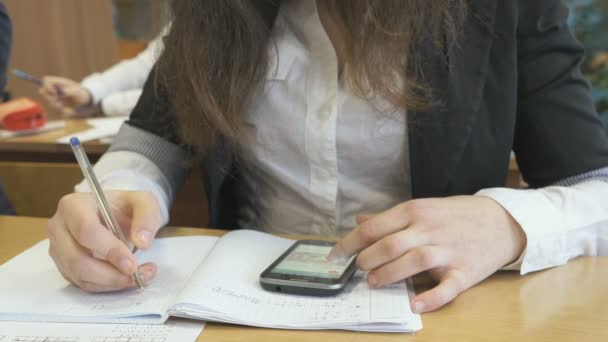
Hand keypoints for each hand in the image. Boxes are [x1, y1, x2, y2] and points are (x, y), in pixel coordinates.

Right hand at [38, 76, 92, 115]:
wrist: (85, 101)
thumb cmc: (81, 93)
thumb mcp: (77, 91)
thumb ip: (69, 91)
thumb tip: (61, 92)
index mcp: (59, 82)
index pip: (46, 80)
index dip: (47, 85)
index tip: (54, 92)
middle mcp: (55, 88)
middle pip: (43, 90)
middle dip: (49, 97)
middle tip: (58, 101)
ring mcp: (55, 96)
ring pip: (48, 100)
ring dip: (55, 104)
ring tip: (63, 105)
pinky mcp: (56, 103)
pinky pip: (54, 107)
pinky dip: (59, 108)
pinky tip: (65, 108)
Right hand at [46, 191, 163, 291]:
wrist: (116, 215)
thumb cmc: (125, 206)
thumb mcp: (144, 202)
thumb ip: (147, 217)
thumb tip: (142, 243)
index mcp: (74, 205)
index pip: (86, 230)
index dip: (109, 250)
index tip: (132, 264)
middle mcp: (59, 227)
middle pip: (76, 259)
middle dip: (109, 273)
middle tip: (137, 275)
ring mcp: (58, 249)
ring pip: (79, 275)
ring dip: (110, 282)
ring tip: (139, 277)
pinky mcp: (64, 266)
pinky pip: (82, 283)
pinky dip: (106, 286)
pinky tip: (126, 279)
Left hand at [328, 196, 525, 312]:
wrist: (502, 220)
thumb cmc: (456, 215)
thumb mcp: (423, 207)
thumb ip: (390, 217)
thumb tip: (359, 220)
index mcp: (415, 211)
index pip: (374, 227)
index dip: (349, 243)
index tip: (333, 256)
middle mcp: (429, 229)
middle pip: (391, 244)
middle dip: (368, 259)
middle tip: (358, 269)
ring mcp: (449, 250)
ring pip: (415, 261)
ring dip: (390, 273)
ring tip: (374, 282)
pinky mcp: (466, 271)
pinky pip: (448, 287)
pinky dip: (431, 298)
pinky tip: (414, 305)